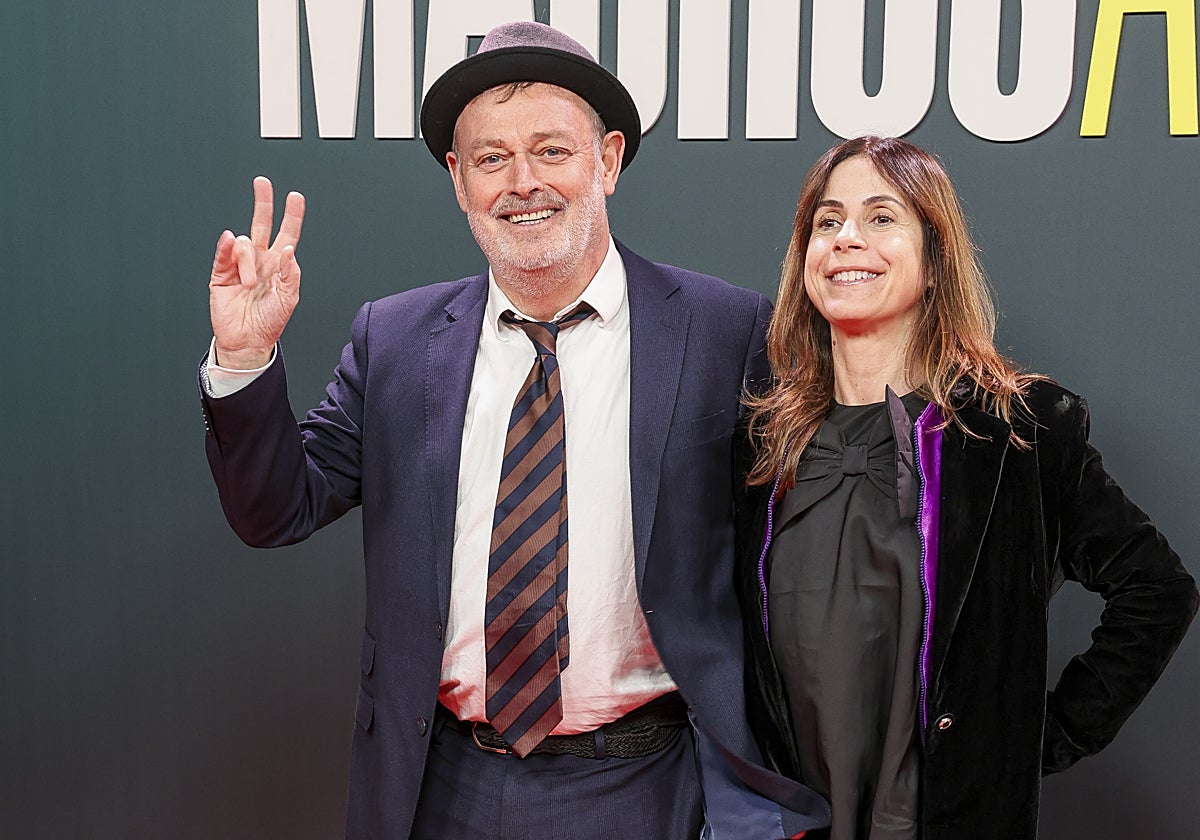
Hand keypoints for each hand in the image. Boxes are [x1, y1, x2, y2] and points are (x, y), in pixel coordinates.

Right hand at [209, 176, 305, 368]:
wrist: (247, 341)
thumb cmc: (270, 322)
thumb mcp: (288, 299)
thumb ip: (290, 274)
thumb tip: (287, 250)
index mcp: (279, 265)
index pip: (287, 235)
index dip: (292, 216)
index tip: (295, 197)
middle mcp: (260, 260)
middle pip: (262, 224)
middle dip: (263, 203)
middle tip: (262, 183)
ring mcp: (240, 265)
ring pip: (244, 243)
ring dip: (248, 262)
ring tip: (249, 284)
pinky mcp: (221, 273)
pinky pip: (223, 252)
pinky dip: (227, 247)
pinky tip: (230, 244)